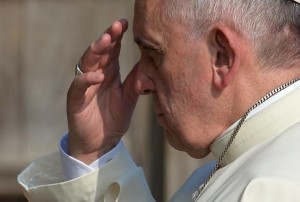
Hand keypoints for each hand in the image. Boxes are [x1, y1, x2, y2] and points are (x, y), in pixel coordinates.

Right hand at [67, 19, 138, 163]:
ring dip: (95, 52)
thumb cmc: (113, 119)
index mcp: (109, 73)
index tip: (127, 24)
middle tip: (117, 26)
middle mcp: (96, 76)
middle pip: (99, 52)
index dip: (118, 37)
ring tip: (106, 41)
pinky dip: (87, 79)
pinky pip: (79, 86)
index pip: (113, 51)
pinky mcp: (76, 100)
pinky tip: (99, 75)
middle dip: (107, 38)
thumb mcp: (129, 97)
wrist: (101, 144)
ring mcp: (85, 86)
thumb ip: (136, 80)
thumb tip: (150, 62)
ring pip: (87, 64)